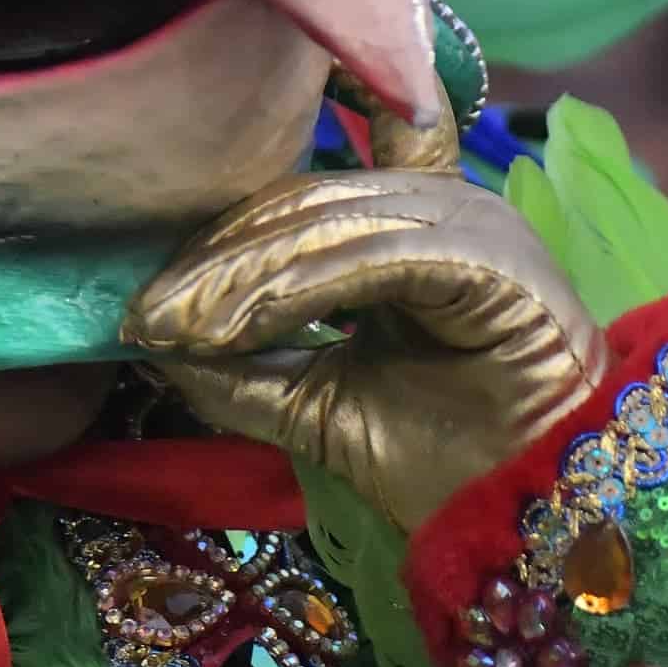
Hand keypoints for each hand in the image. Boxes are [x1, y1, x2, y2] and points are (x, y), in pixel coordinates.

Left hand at [122, 166, 608, 533]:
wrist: (524, 520)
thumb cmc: (440, 457)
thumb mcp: (314, 402)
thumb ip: (242, 366)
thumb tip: (150, 340)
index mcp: (413, 220)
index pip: (341, 153)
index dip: (273, 146)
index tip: (177, 169)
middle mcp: (445, 204)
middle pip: (305, 200)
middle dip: (214, 258)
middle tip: (143, 313)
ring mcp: (474, 223)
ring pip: (330, 223)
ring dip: (239, 278)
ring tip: (173, 326)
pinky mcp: (491, 259)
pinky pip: (375, 257)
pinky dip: (296, 289)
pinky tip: (237, 325)